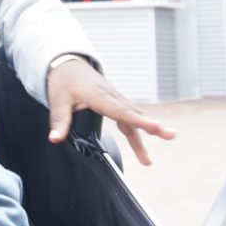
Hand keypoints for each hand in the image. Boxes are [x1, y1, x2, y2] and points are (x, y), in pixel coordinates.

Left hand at [46, 56, 174, 165]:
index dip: (139, 120)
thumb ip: (59, 120)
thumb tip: (55, 139)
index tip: (154, 127)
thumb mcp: (57, 100)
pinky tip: (140, 146)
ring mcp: (115, 99)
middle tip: (170, 136)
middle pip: (135, 114)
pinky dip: (137, 129)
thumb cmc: (63, 80)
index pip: (122, 111)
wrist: (67, 64)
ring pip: (134, 117)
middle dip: (153, 126)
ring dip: (146, 134)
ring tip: (148, 161)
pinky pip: (129, 117)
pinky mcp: (115, 102)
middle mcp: (112, 97)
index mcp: (100, 96)